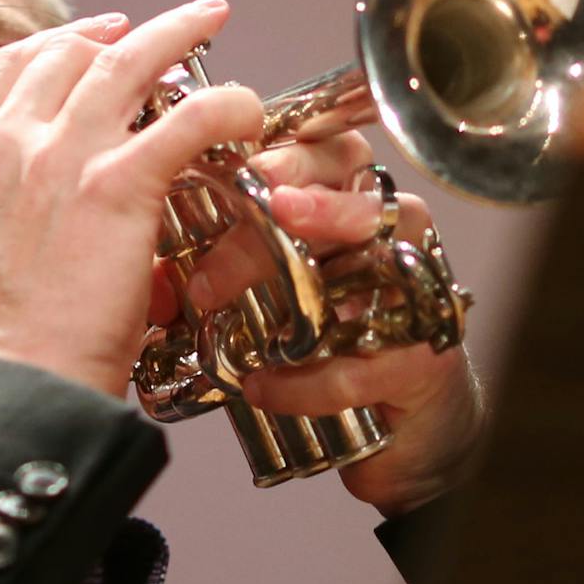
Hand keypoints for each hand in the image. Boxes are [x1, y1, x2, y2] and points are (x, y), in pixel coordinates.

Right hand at [0, 0, 264, 397]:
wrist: (8, 386)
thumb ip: (5, 214)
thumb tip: (51, 217)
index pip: (11, 68)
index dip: (60, 43)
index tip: (94, 40)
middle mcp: (5, 142)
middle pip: (68, 51)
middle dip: (119, 32)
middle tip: (160, 31)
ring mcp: (59, 156)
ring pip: (126, 61)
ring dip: (176, 32)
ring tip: (210, 17)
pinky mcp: (116, 185)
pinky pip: (188, 118)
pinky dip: (225, 104)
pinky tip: (247, 110)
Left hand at [182, 133, 486, 515]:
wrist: (395, 426)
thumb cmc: (329, 341)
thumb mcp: (280, 288)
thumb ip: (235, 260)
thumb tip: (159, 266)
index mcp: (359, 207)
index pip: (340, 157)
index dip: (295, 160)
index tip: (246, 173)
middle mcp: (399, 244)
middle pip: (361, 205)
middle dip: (294, 214)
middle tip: (238, 230)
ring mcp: (419, 302)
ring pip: (377, 272)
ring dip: (296, 290)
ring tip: (223, 306)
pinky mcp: (424, 366)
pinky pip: (362, 368)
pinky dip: (304, 381)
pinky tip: (258, 387)